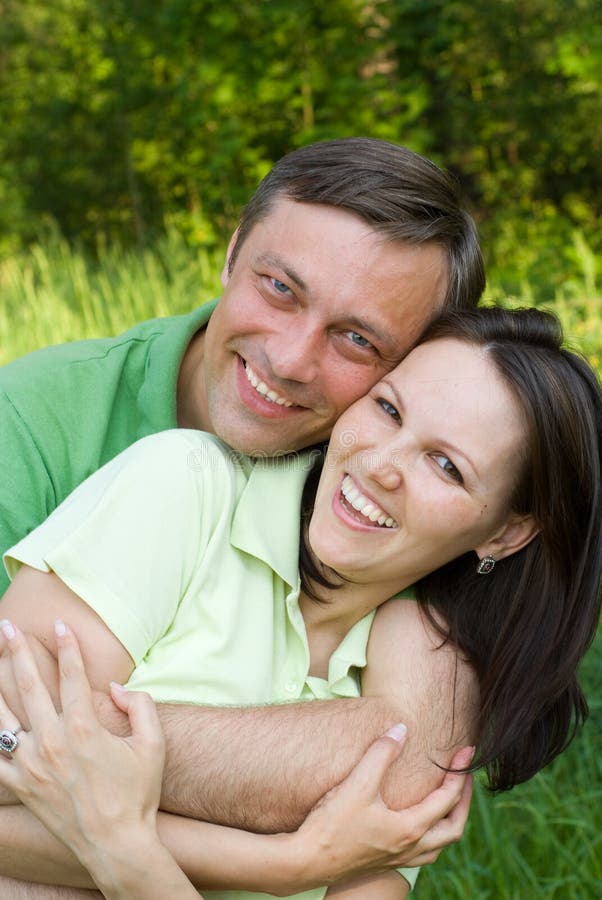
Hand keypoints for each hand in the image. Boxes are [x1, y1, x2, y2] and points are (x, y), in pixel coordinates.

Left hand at [0, 619, 164, 865]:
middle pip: (28, 685)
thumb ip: (139, 705)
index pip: (72, 675)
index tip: (59, 623)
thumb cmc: (137, 793)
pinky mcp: (20, 786)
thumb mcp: (153, 744)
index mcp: (84, 727)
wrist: (116, 843)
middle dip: (15, 651)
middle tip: (7, 627)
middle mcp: (52, 741)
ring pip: (4, 715)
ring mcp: (32, 765)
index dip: (67, 646)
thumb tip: (116, 687)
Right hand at [296, 724, 473, 885]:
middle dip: (463, 800)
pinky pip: (421, 854)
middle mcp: (410, 847)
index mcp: (410, 828)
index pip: (448, 799)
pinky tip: (416, 824)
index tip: (466, 751)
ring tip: (446, 800)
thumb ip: (381, 753)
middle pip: (453, 828)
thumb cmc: (332, 824)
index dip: (460, 772)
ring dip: (448, 821)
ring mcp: (397, 859)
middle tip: (463, 776)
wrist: (305, 860)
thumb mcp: (358, 782)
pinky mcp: (383, 862)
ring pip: (438, 845)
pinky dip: (430, 837)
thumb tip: (401, 729)